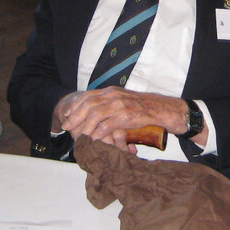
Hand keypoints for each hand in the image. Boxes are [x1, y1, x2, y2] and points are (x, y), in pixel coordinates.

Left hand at [54, 87, 196, 151]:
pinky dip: (98, 133)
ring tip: (78, 135)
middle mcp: (114, 95)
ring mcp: (120, 105)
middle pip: (88, 105)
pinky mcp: (126, 117)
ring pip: (94, 115)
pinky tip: (93, 139)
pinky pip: (106, 126)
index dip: (75, 106)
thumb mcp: (123, 100)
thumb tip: (92, 112)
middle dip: (75, 117)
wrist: (162, 109)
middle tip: (67, 127)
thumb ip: (109, 103)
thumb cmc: (142, 108)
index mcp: (111, 91)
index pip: (87, 96)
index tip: (67, 115)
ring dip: (84, 126)